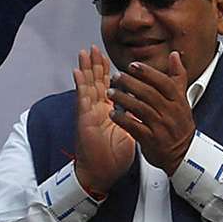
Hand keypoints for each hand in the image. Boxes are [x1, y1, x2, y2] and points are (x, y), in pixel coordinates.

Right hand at [72, 46, 134, 195]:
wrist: (102, 173)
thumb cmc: (113, 157)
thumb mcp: (130, 134)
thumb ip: (134, 120)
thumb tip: (145, 113)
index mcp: (108, 112)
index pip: (108, 87)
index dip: (108, 73)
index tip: (108, 59)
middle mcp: (97, 109)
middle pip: (96, 82)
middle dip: (95, 65)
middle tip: (94, 48)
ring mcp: (89, 112)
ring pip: (87, 85)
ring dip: (85, 68)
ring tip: (84, 53)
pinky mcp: (84, 118)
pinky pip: (82, 98)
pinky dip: (80, 84)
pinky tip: (77, 72)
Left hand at [108, 51, 193, 173]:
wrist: (184, 154)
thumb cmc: (179, 124)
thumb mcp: (182, 99)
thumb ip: (178, 76)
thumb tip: (175, 54)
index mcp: (178, 101)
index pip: (165, 83)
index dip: (148, 73)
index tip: (132, 65)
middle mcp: (171, 113)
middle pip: (150, 94)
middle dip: (130, 83)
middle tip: (115, 76)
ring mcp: (162, 127)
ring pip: (141, 109)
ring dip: (123, 99)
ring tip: (109, 92)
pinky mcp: (152, 141)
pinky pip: (135, 128)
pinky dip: (123, 119)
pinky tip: (113, 113)